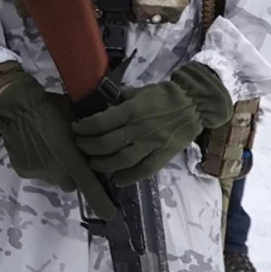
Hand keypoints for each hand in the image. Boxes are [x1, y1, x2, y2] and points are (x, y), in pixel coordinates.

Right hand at [0, 66, 115, 218]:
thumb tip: (96, 150)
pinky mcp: (23, 171)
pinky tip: (34, 148)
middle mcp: (56, 173)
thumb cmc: (52, 108)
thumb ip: (87, 143)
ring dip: (55, 169)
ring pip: (53, 178)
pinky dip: (38, 164)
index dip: (103, 205)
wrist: (16, 105)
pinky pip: (37, 172)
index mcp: (72, 160)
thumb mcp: (77, 123)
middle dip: (73, 174)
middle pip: (71, 184)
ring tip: (48, 148)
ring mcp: (38, 174)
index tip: (110, 215)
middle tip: (69, 157)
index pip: (91, 190)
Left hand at [73, 64, 232, 185]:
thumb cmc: (163, 96)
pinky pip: (144, 170)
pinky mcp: (164, 155)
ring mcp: (153, 143)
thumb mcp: (137, 92)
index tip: (76, 129)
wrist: (194, 103)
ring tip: (93, 163)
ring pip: (122, 160)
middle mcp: (140, 128)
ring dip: (103, 164)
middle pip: (107, 143)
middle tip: (80, 146)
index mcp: (132, 110)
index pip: (101, 122)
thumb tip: (97, 106)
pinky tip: (117, 179)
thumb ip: (118, 101)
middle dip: (88, 147)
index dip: (84, 128)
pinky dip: (129, 177)